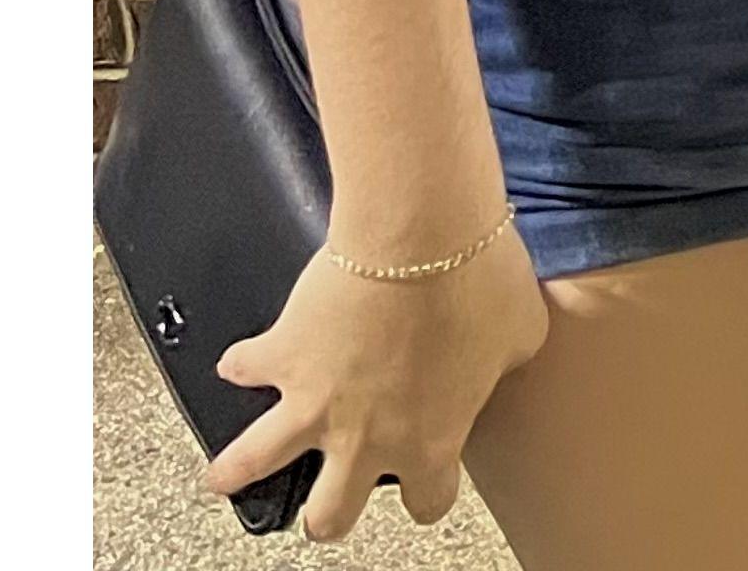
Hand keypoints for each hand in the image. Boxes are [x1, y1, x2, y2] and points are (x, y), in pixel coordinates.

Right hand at [209, 225, 547, 539]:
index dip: (427, 493)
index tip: (423, 482)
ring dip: (238, 470)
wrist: (423, 233)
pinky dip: (243, 362)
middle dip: (327, 514)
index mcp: (430, 441)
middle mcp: (366, 440)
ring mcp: (315, 404)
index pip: (427, 501)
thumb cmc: (478, 276)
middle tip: (325, 504)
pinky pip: (246, 367)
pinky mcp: (283, 357)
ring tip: (224, 478)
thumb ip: (507, 360)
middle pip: (331, 514)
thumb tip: (501, 355)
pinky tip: (239, 360)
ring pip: (258, 464)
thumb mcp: (522, 329)